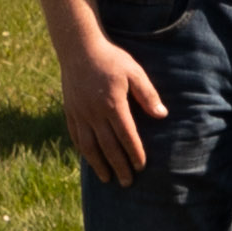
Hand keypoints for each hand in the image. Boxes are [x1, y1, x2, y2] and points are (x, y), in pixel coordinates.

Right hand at [57, 14, 169, 186]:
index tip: (141, 167)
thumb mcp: (134, 72)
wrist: (79, 48)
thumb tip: (161, 115)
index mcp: (113, 105)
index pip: (126, 136)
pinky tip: (90, 159)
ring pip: (89, 146)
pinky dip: (83, 151)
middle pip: (108, 147)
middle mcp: (95, 113)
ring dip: (99, 164)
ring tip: (107, 178)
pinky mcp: (70, 112)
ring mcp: (80, 114)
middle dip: (119, 166)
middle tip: (126, 182)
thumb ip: (147, 94)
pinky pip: (76, 136)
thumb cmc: (111, 59)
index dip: (134, 153)